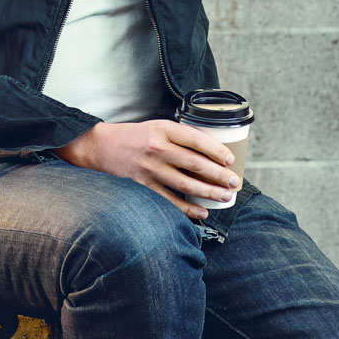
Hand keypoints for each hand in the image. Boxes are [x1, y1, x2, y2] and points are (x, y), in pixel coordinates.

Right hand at [55, 118, 241, 219]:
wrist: (103, 147)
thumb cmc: (136, 136)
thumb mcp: (158, 126)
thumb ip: (181, 136)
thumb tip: (213, 151)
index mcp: (164, 129)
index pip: (197, 140)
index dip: (217, 151)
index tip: (231, 160)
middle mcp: (158, 148)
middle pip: (196, 164)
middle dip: (219, 175)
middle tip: (234, 182)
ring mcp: (150, 169)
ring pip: (186, 184)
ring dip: (208, 192)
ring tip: (225, 197)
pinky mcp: (143, 185)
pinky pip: (170, 200)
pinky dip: (188, 208)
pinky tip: (202, 212)